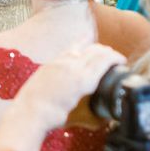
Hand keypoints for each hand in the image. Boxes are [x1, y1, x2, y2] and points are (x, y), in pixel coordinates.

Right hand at [0, 45, 124, 150]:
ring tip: (118, 59)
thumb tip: (62, 98)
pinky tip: (120, 61)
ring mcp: (72, 69)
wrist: (29, 112)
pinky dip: (113, 60)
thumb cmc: (32, 108)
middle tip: (111, 56)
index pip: (72, 46)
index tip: (90, 39)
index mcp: (53, 63)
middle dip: (102, 50)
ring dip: (110, 54)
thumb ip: (52, 87)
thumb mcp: (40, 89)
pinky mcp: (81, 80)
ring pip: (98, 53)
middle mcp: (63, 61)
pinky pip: (102, 64)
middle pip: (89, 48)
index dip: (84, 40)